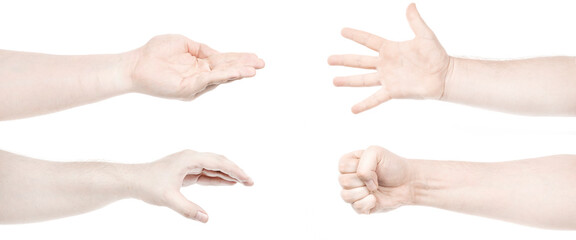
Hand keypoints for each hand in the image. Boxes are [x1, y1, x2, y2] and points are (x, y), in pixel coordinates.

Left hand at [129, 34, 264, 99]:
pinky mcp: (187, 89)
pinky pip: (208, 81)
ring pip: (221, 78)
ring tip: (253, 70)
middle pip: (227, 71)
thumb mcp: (185, 43)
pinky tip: (235, 72)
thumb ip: (202, 48)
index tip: (256, 58)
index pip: (224, 61)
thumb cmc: (155, 52)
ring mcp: (195, 84)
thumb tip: (217, 54)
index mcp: (200, 64)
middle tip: (262, 64)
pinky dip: (223, 76)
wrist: (135, 64)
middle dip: (245, 67)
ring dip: (237, 73)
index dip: (240, 59)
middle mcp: (200, 76)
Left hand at [131, 150, 253, 222]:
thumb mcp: (168, 199)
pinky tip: (229, 182)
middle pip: (219, 162)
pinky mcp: (186, 172)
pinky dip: (219, 178)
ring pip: (214, 167)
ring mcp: (189, 164)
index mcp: (190, 158)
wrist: (132, 180)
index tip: (247, 179)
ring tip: (244, 182)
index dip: (235, 171)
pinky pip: (207, 174)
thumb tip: (206, 219)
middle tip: (251, 182)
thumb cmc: (148, 185)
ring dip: (229, 174)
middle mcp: (191, 158)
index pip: (218, 162)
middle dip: (236, 171)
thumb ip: (188, 209)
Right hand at [328, 3, 451, 113]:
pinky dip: (364, 104)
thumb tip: (410, 5)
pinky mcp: (393, 91)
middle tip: (329, 59)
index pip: (368, 40)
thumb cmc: (437, 54)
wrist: (444, 76)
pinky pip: (375, 98)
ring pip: (363, 79)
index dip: (356, 35)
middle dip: (344, 60)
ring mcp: (387, 78)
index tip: (342, 31)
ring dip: (348, 81)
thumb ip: (415, 21)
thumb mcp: (425, 35)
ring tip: (334, 81)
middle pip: (359, 61)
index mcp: (390, 49)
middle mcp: (385, 64)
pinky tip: (353, 110)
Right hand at [338, 146, 413, 213]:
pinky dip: (368, 203)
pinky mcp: (361, 206)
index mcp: (350, 163)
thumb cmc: (392, 165)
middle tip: (375, 178)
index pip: (342, 167)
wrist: (407, 181)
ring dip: (363, 192)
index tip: (372, 166)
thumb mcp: (376, 153)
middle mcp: (350, 178)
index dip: (357, 167)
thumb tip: (363, 183)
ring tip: (374, 189)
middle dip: (362, 180)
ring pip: (345, 196)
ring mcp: (354, 193)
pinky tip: (376, 199)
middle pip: (343, 181)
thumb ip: (364, 164)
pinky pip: (356, 207)